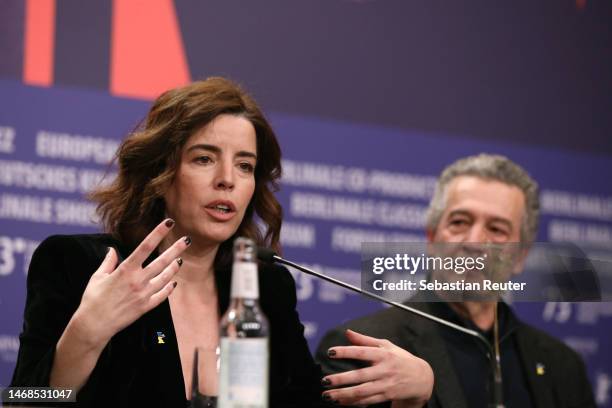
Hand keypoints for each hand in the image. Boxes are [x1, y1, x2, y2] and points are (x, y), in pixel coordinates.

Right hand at [71, 219, 188, 348]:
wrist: (93, 325)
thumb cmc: (92, 300)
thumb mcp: (98, 277)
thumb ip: (108, 262)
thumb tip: (112, 250)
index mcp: (125, 270)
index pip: (146, 246)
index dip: (158, 233)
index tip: (169, 222)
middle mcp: (138, 280)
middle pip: (162, 261)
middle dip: (176, 249)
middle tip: (187, 239)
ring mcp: (144, 294)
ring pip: (165, 277)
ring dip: (174, 267)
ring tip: (180, 259)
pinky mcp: (145, 307)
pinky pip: (162, 295)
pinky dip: (169, 288)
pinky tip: (173, 282)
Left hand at [321, 329, 432, 406]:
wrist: (422, 378)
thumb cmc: (400, 359)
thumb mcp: (386, 345)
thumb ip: (365, 340)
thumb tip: (347, 332)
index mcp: (383, 354)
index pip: (361, 351)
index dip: (346, 351)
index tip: (331, 352)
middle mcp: (384, 369)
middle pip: (360, 375)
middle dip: (341, 379)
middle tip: (325, 380)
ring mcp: (386, 384)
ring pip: (362, 391)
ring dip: (344, 394)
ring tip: (328, 395)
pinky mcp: (387, 395)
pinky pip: (368, 400)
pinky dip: (354, 402)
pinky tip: (341, 401)